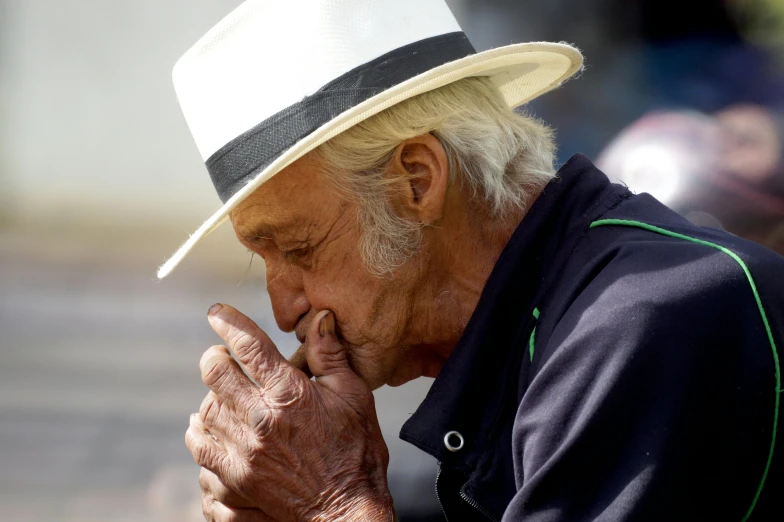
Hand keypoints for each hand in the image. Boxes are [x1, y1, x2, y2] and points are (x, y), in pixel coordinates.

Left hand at [185, 304, 394, 521]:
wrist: (348, 509)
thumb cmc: (357, 449)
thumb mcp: (353, 395)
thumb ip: (330, 354)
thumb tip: (320, 316)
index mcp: (290, 394)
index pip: (249, 346)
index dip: (229, 323)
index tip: (217, 313)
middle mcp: (261, 420)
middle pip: (215, 374)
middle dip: (214, 358)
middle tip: (221, 356)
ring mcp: (245, 452)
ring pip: (205, 410)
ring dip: (210, 396)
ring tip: (222, 393)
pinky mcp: (236, 480)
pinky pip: (201, 448)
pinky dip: (201, 432)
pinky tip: (210, 427)